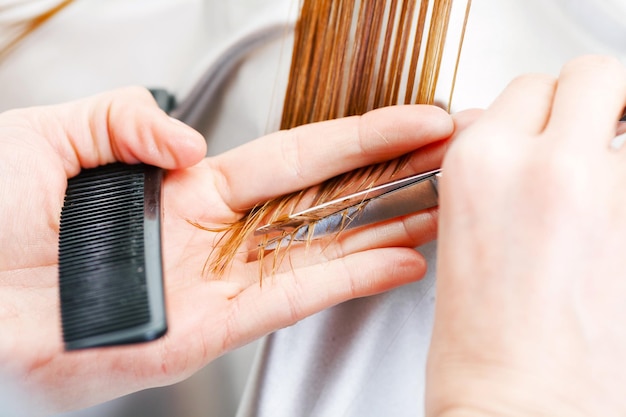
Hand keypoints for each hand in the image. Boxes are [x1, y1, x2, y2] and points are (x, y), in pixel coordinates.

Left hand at [0, 87, 453, 412]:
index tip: (409, 119)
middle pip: (321, 202)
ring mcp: (218, 282)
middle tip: (444, 160)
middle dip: (387, 179)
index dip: (355, 137)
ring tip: (439, 210)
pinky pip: (295, 298)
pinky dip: (349, 281)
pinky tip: (396, 263)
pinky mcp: (212, 329)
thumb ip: (128, 120)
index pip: (292, 155)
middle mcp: (212, 234)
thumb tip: (190, 143)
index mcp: (184, 185)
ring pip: (321, 252)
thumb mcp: (54, 136)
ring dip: (384, 231)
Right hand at [428, 55, 625, 416]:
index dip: (536, 111)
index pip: (527, 88)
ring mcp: (608, 194)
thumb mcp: (461, 231)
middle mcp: (546, 166)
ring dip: (619, 146)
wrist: (519, 403)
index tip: (544, 129)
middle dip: (592, 99)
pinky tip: (610, 224)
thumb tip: (509, 134)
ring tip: (601, 190)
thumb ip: (490, 168)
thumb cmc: (481, 338)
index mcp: (481, 164)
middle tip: (589, 132)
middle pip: (593, 77)